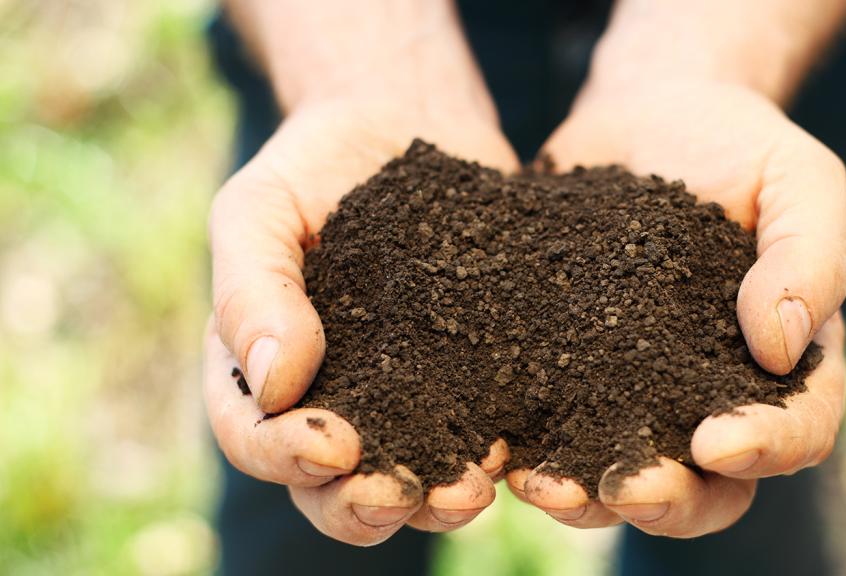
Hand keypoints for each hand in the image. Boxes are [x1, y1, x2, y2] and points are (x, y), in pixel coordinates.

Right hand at [204, 98, 518, 544]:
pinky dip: (488, 458)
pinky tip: (510, 452)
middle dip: (360, 504)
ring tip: (468, 492)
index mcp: (259, 368)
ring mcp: (403, 395)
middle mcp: (331, 396)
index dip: (284, 455)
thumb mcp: (260, 208)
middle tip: (398, 495)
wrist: (405, 121)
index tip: (332, 445)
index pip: (253, 434)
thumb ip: (251, 291)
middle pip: (328, 487)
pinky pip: (473, 436)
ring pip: (406, 481)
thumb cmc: (316, 162)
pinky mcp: (469, 378)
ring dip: (431, 502)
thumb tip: (275, 385)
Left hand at [506, 79, 845, 535]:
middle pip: (707, 485)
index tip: (719, 441)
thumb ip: (807, 256)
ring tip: (543, 487)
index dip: (767, 445)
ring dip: (587, 497)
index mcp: (781, 364)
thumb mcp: (796, 178)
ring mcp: (632, 392)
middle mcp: (706, 395)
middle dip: (670, 498)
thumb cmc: (736, 143)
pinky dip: (526, 453)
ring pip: (621, 477)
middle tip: (627, 487)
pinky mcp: (563, 372)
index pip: (797, 426)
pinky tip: (495, 453)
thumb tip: (778, 347)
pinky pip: (550, 430)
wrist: (646, 113)